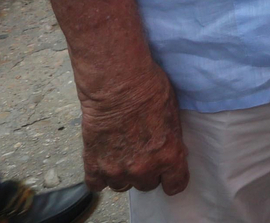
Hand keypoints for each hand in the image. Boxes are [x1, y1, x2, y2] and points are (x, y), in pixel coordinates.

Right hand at [77, 62, 189, 194]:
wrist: (118, 84)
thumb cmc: (149, 90)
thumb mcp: (174, 115)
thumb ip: (172, 140)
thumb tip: (170, 149)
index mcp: (169, 156)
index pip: (176, 185)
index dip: (172, 178)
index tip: (169, 174)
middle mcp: (143, 169)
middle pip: (147, 185)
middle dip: (146, 171)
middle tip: (142, 152)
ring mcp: (117, 169)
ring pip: (121, 186)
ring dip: (122, 174)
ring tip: (121, 155)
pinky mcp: (93, 164)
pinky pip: (96, 184)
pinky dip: (99, 175)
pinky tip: (103, 161)